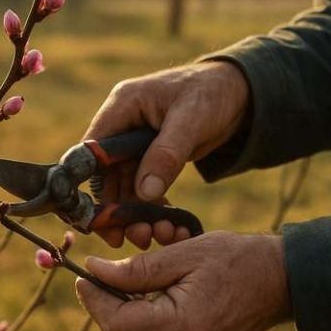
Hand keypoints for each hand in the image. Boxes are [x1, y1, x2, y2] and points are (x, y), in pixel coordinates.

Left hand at [74, 232, 289, 330]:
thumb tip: (95, 272)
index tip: (85, 275)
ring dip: (121, 325)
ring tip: (129, 290)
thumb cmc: (235, 258)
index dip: (94, 300)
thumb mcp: (183, 253)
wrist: (280, 280)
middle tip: (105, 281)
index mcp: (185, 327)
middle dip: (104, 314)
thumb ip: (135, 268)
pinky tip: (150, 305)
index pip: (118, 326)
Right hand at [84, 61, 249, 247]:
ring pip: (124, 183)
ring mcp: (136, 140)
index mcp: (123, 105)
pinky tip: (162, 223)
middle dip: (115, 206)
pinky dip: (150, 204)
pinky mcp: (152, 154)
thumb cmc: (211, 94)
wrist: (238, 92)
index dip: (92, 184)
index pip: (93, 150)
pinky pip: (142, 184)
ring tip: (147, 236)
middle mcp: (123, 123)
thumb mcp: (191, 121)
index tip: (100, 219)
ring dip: (132, 210)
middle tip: (125, 238)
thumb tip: (145, 193)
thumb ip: (166, 155)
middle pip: (105, 172)